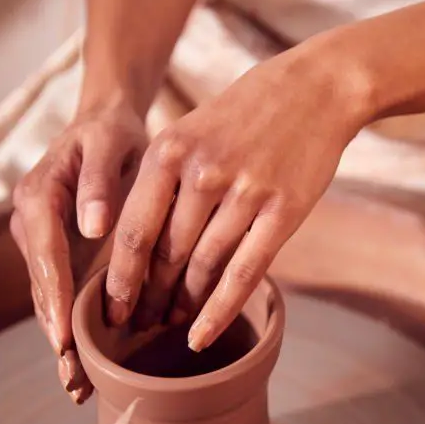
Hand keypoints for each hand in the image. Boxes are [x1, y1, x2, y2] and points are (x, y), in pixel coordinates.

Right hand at [11, 99, 147, 401]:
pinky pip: (61, 297)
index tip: (64, 337)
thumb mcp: (109, 142)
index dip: (56, 299)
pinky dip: (71, 331)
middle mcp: (31, 225)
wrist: (106, 126)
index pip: (46, 256)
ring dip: (62, 345)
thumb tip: (90, 226)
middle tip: (73, 380)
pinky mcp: (59, 256)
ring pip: (49, 301)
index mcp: (38, 198)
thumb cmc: (112, 133)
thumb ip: (99, 180)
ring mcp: (42, 245)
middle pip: (43, 290)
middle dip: (57, 337)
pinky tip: (84, 366)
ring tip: (78, 388)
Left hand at [104, 52, 365, 348]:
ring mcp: (245, 193)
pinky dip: (219, 310)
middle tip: (135, 326)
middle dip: (147, 298)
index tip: (109, 309)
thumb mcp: (191, 130)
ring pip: (203, 268)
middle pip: (165, 255)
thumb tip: (139, 245)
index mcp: (169, 151)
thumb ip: (164, 180)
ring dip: (182, 305)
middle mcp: (202, 173)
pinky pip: (244, 273)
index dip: (118, 279)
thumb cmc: (248, 113)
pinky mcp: (282, 211)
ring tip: (169, 326)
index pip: (132, 231)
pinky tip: (201, 335)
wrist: (316, 88)